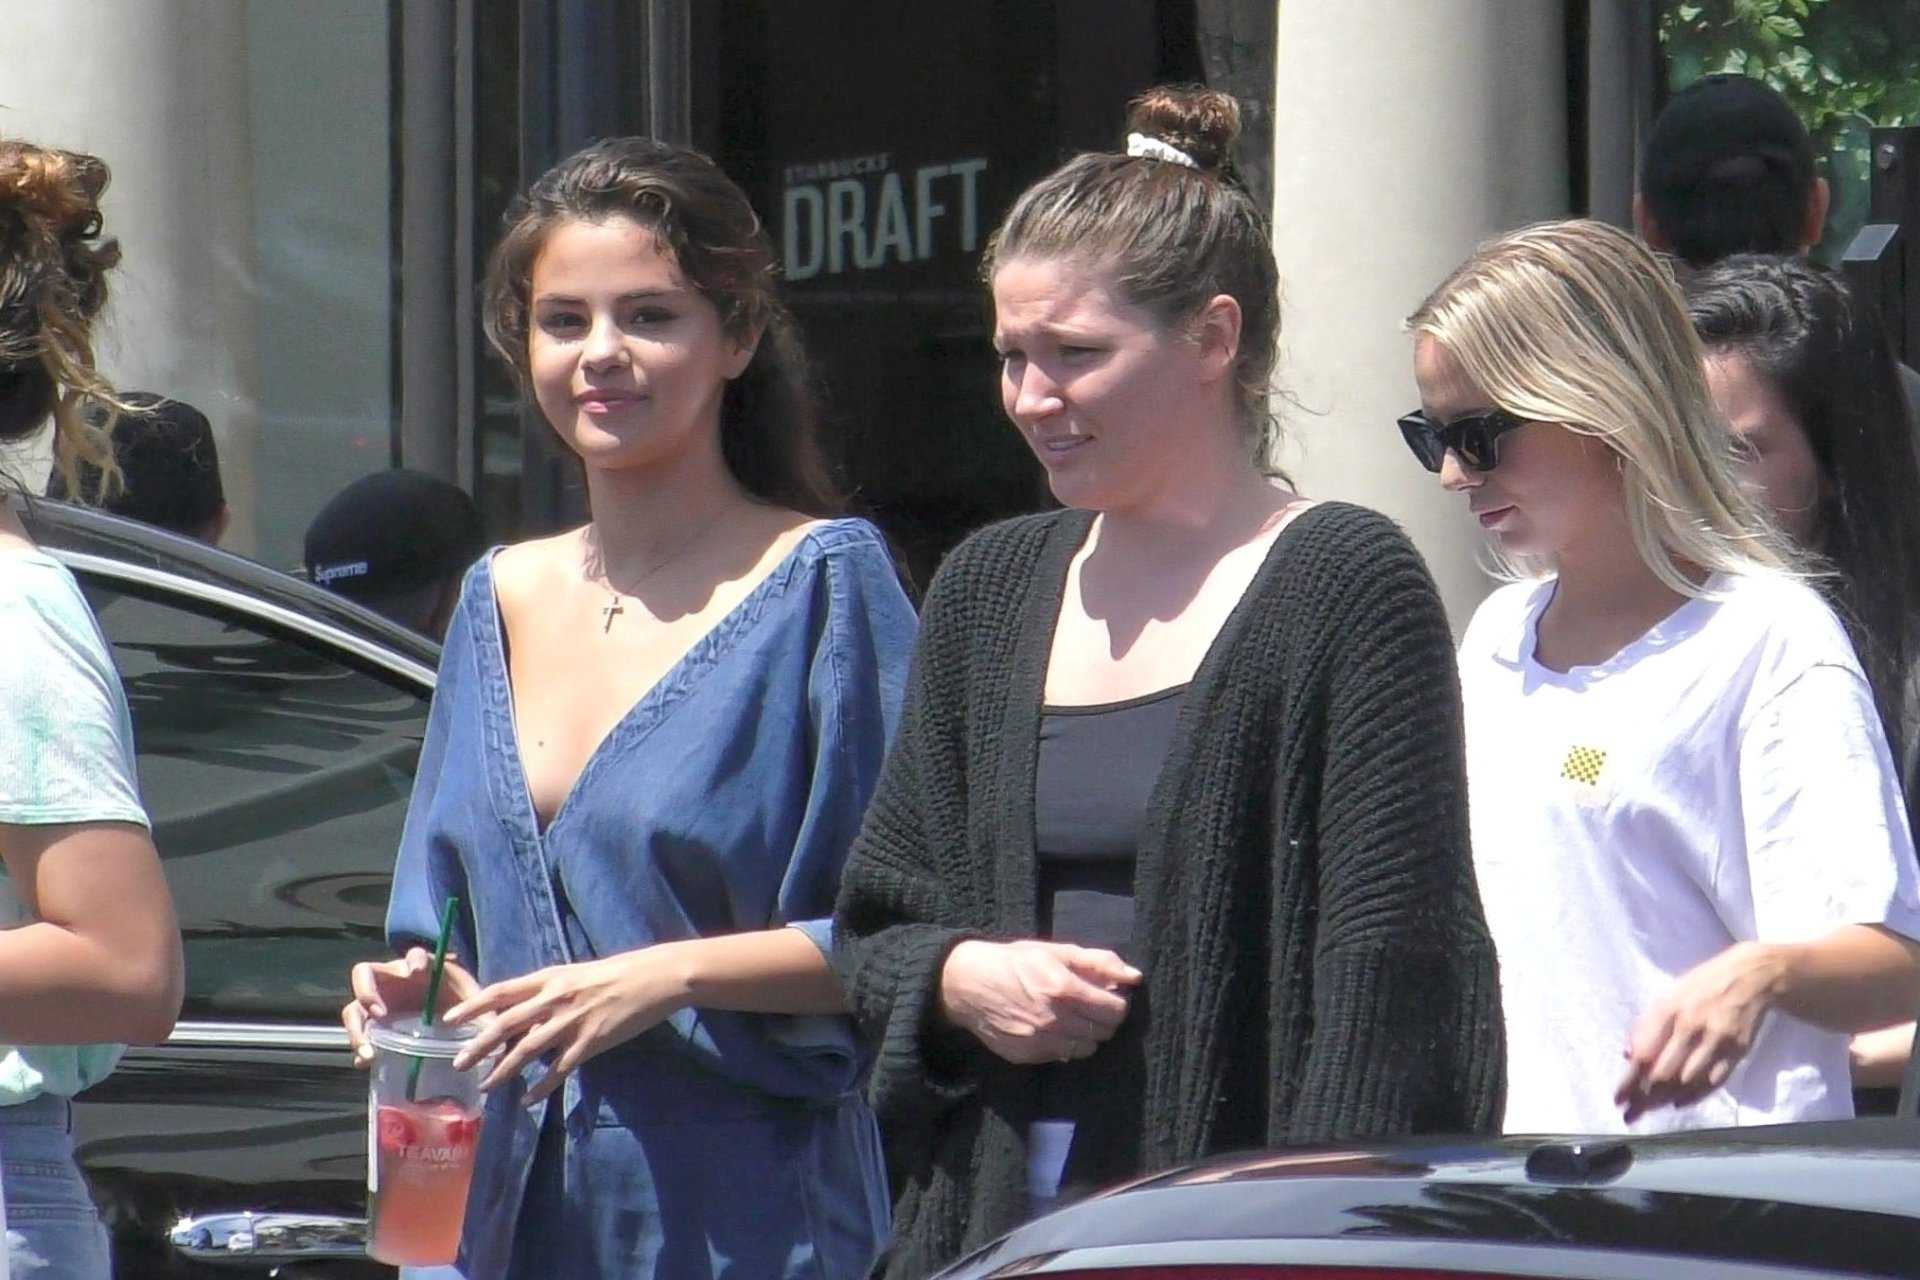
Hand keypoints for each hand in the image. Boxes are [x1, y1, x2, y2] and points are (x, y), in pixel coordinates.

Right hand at [341, 948, 479, 1067]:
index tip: (416, 971)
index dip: (413, 959)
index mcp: (422, 968)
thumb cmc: (462, 1001)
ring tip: (369, 1053)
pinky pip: (360, 1034)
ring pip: (354, 1009)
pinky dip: (361, 1048)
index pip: (414, 954)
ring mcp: (379, 1002)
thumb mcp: (474, 1003)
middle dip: (367, 992)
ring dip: (358, 1029)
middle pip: (364, 975)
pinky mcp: (374, 1025)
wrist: (452, 1019)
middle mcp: (394, 980)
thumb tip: (497, 1032)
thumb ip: (483, 1012)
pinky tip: (367, 1063)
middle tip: (379, 1014)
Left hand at [441, 948, 692, 1103]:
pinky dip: (541, 1088)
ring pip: (528, 1050)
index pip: (501, 991)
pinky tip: (528, 1100)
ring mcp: (572, 1021)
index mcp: (549, 978)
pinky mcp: (591, 1042)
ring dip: (504, 1071)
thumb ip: (548, 992)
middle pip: (506, 1024)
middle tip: (459, 1064)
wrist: (653, 978)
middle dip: (479, 1046)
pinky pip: (559, 1070)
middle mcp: (554, 999)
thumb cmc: (615, 974)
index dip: (473, 1006)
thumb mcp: (574, 975)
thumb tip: (522, 1013)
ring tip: (486, 1086)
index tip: (449, 1020)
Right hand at [938, 939, 1141, 1065]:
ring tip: (1072, 1017)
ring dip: (1087, 1034)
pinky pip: (1063, 1056)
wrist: (967, 985)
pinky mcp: (1029, 1056)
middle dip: (1104, 1019)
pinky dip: (1065, 1044)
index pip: (1115, 1010)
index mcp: (1064, 988)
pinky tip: (1052, 1027)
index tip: (1109, 996)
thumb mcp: (1057, 951)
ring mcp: (1041, 1042)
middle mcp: (1055, 1020)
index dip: (1118, 1002)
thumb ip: (1099, 962)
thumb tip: (1135, 976)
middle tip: (1091, 1006)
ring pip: (1087, 1048)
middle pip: (1104, 1032)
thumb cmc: (1015, 962)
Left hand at [1616, 941, 1783, 1121]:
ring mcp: (1716, 1040)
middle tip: (1631, 1115)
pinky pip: (1713, 1082)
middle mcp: (1690, 1027)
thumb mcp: (1668, 996)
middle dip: (1643, 1099)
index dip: (1629, 1081)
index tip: (1618, 1100)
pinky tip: (1678, 1104)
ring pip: (1686, 1081)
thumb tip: (1627, 1055)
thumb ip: (1646, 1025)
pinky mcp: (1737, 1050)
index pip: (1644, 1054)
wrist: (1750, 976)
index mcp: (1668, 1010)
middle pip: (1663, 1074)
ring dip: (1665, 1101)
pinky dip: (1694, 1097)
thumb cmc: (1701, 987)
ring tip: (1650, 1111)